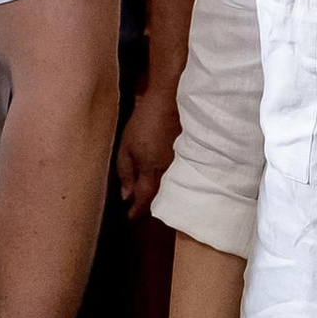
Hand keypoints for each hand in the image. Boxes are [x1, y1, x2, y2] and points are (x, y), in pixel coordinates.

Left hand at [115, 84, 180, 221]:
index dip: (135, 212)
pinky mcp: (191, 157)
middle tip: (138, 210)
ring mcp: (183, 166)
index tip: (129, 218)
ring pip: (171, 188)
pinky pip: (180, 176)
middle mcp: (170, 174)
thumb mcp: (126, 146)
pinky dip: (171, 180)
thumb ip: (125, 172)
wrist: (173, 99)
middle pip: (160, 199)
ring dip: (161, 194)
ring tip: (151, 196)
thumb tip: (126, 196)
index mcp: (152, 173)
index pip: (144, 201)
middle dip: (149, 206)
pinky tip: (166, 177)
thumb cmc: (146, 121)